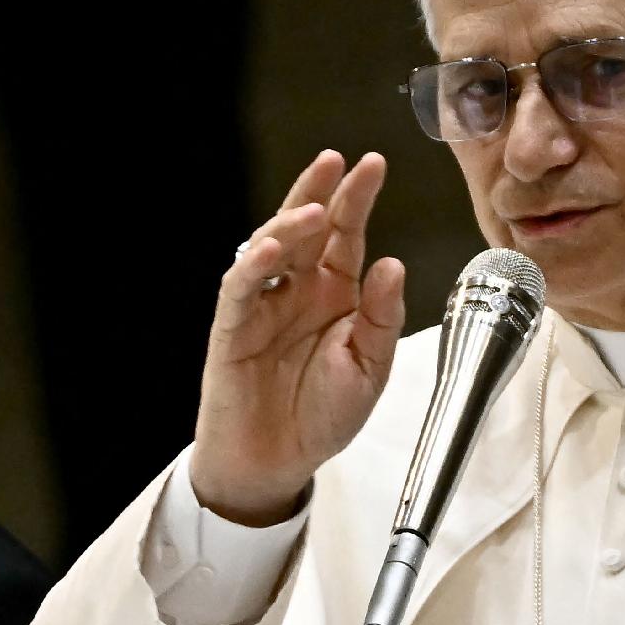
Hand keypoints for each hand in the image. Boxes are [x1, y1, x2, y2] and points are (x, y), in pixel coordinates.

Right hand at [191, 150, 404, 523]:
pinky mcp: (232, 328)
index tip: (374, 164)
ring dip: (289, 223)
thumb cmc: (322, 415)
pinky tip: (272, 248)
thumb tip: (392, 265)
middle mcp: (299, 291)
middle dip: (320, 191)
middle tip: (337, 161)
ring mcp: (263, 305)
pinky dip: (254, 266)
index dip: (357, 199)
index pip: (346, 235)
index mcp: (336, 294)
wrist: (278, 462)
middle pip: (306, 228)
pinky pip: (240, 289)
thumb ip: (382, 318)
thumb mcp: (370, 369)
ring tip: (314, 209)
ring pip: (269, 248)